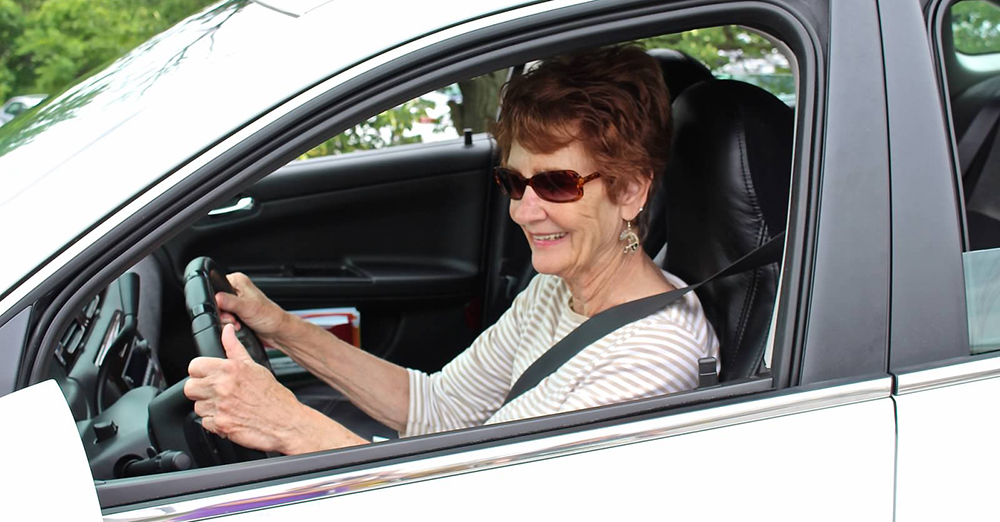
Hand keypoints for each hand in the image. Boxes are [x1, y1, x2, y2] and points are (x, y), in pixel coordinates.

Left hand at [184, 324, 304, 453]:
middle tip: (213, 392)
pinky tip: (229, 417)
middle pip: (190, 387)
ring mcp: (220, 406)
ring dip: (208, 408)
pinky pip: (205, 423)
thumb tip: (227, 330)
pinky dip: (215, 423)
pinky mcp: (220, 425)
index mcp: (230, 369)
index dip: (200, 372)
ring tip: (225, 406)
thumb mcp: (255, 366)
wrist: (285, 422)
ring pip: (197, 406)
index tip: (206, 376)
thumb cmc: (273, 396)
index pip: (194, 366)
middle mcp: (223, 386)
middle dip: (200, 390)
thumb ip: (234, 348)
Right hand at [215, 272, 287, 344]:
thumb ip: (229, 302)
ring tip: (238, 322)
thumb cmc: (269, 316)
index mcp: (237, 280)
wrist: (276, 330)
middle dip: (223, 314)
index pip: (215, 287)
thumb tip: (216, 298)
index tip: (225, 310)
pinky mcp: (236, 311)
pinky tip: (238, 325)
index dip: (216, 301)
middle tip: (234, 318)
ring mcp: (235, 301)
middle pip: (216, 301)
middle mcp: (236, 289)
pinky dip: (229, 324)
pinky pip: (224, 318)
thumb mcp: (246, 308)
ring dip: (226, 320)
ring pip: (219, 311)